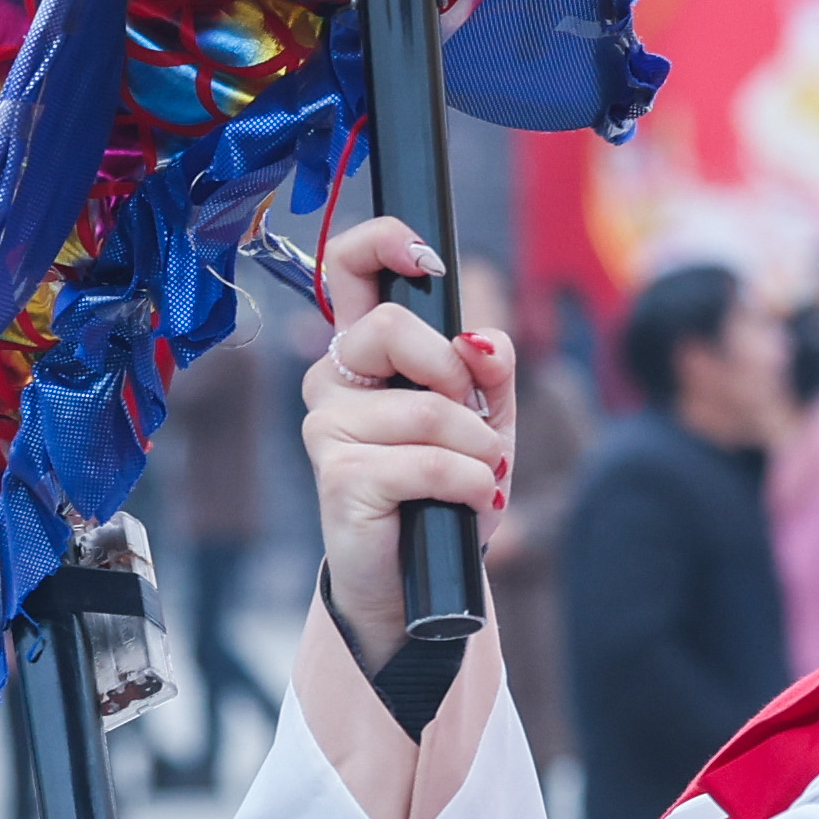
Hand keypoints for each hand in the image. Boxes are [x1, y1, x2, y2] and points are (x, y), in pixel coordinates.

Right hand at [301, 216, 515, 661]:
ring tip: (478, 478)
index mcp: (365, 351)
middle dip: (457, 379)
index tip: (429, 262)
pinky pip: (428, 463)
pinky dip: (469, 484)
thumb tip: (481, 342)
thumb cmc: (447, 487)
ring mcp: (326, 426)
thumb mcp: (488, 419)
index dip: (384, 243)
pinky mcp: (338, 476)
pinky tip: (469, 502)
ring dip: (477, 449)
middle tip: (473, 422)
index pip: (349, 267)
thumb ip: (492, 371)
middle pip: (394, 330)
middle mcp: (333, 378)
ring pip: (427, 409)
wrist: (424, 575)